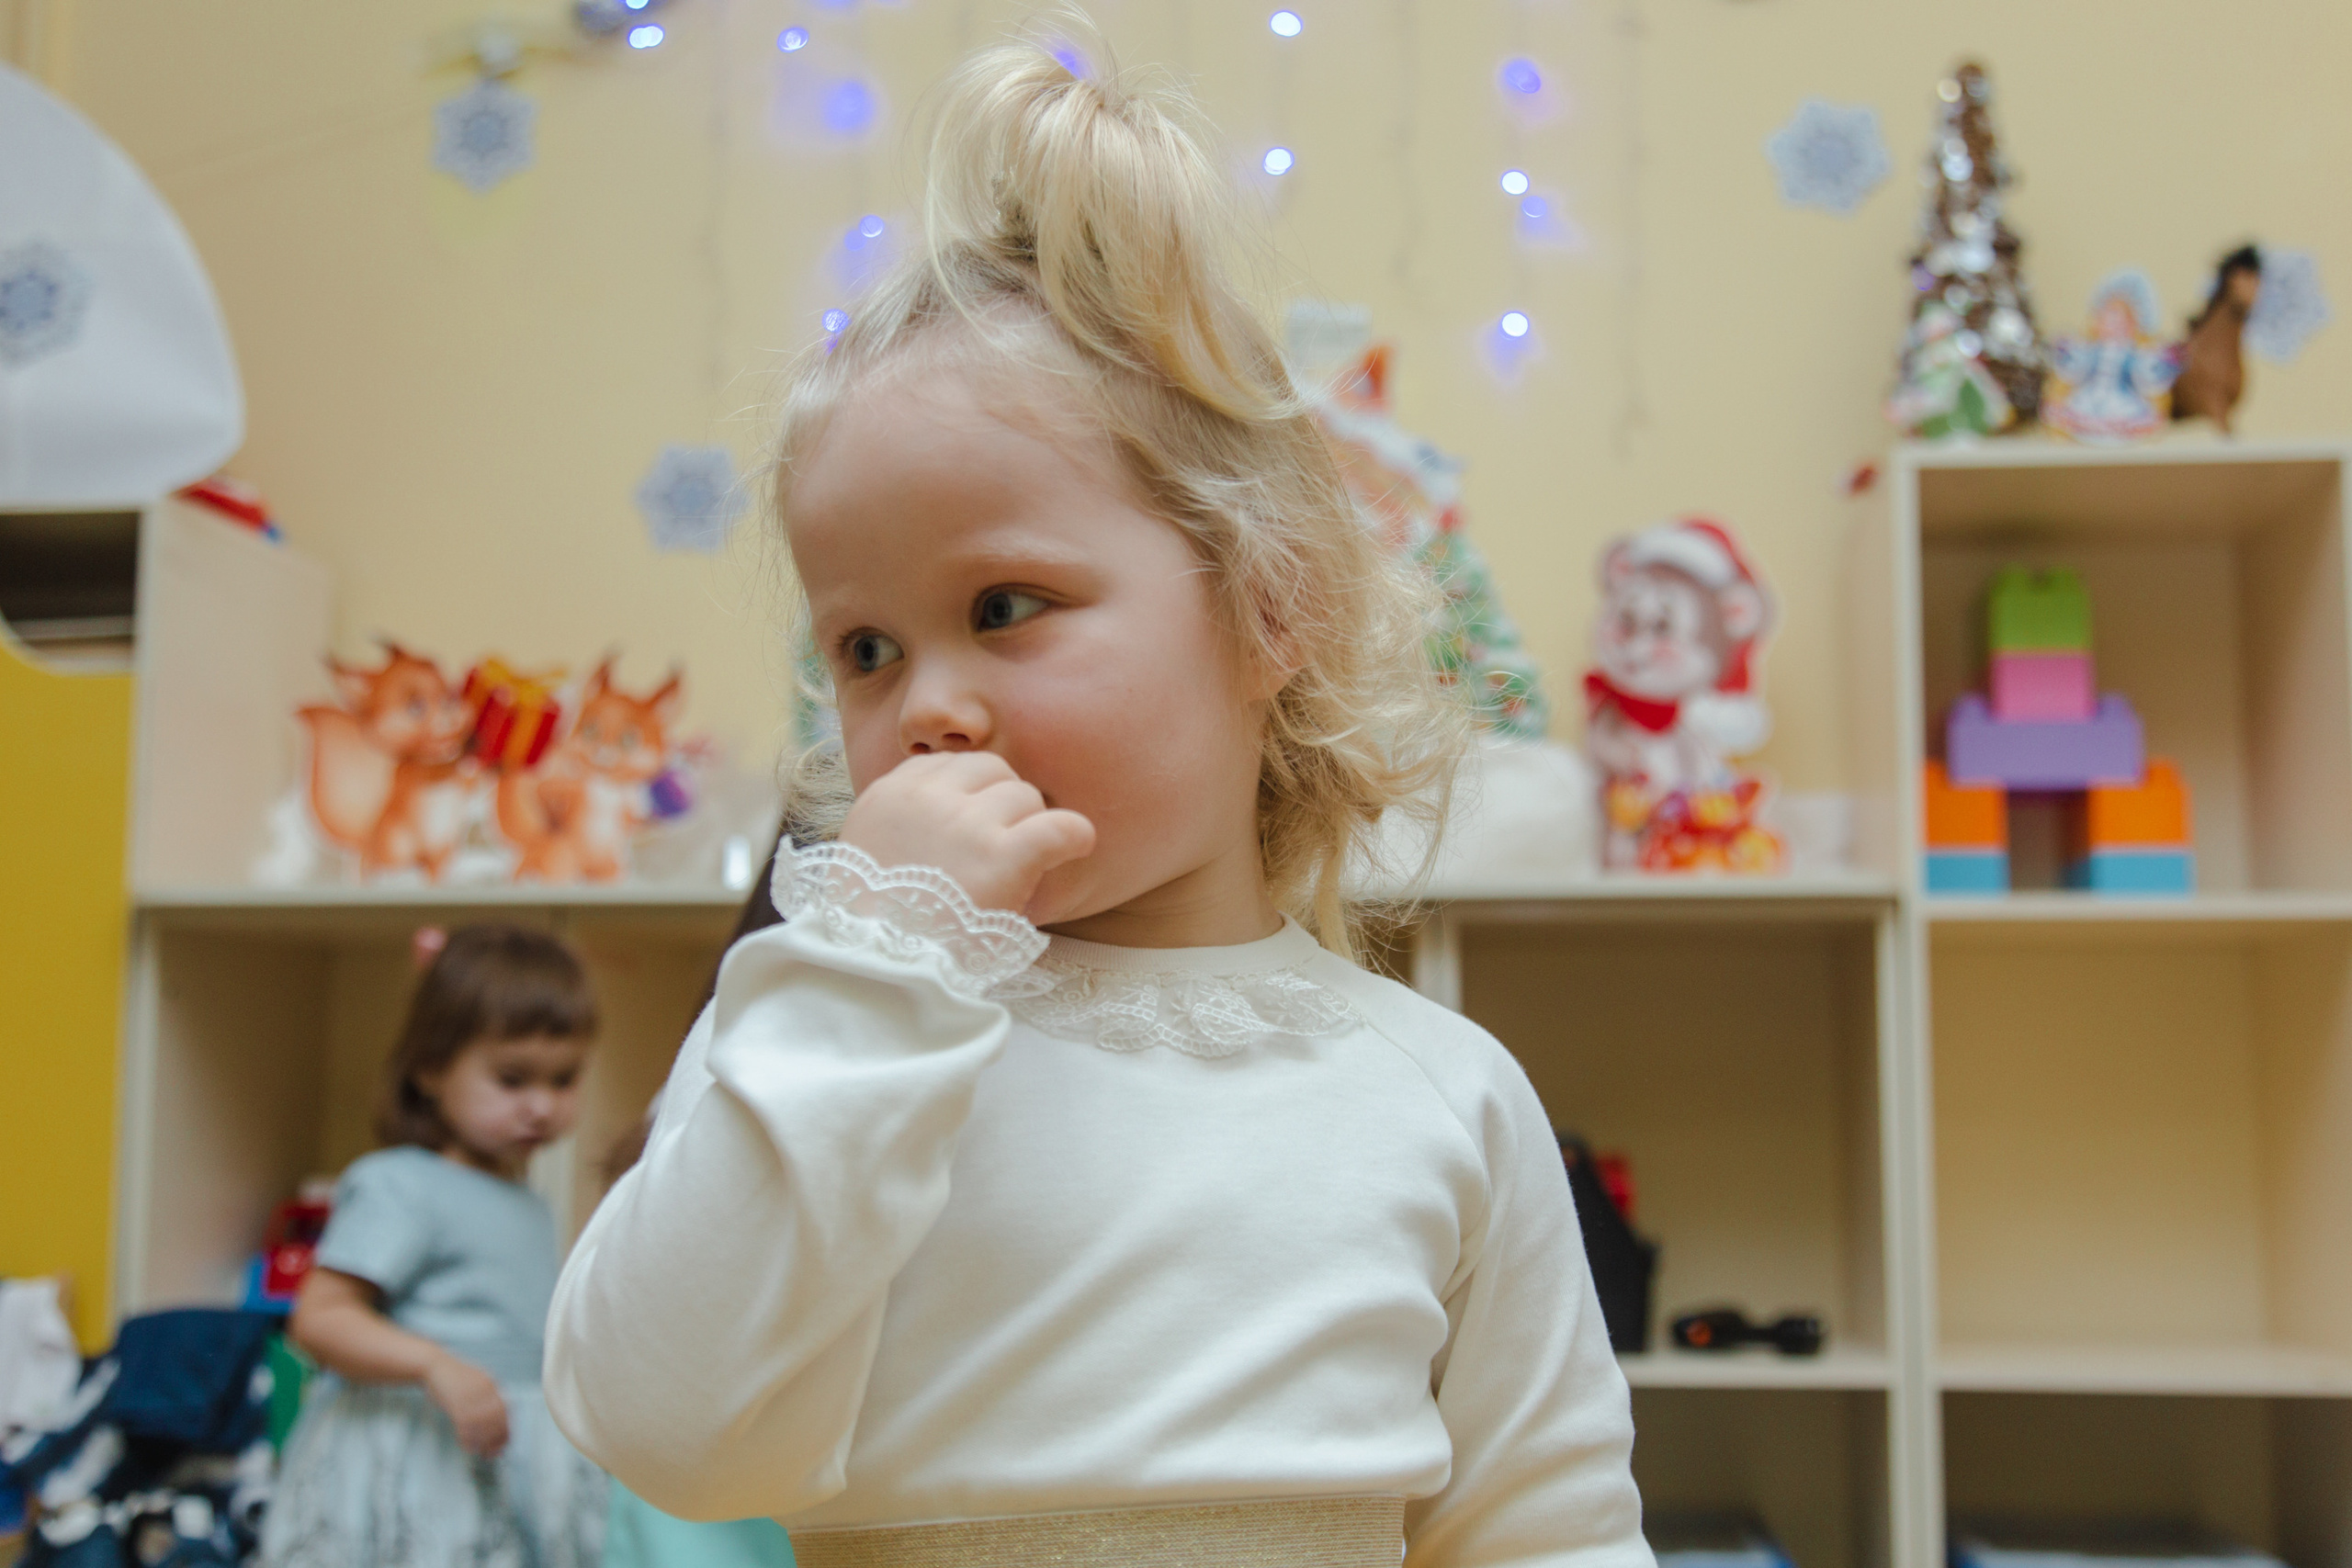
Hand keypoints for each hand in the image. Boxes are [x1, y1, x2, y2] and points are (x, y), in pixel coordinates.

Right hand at [424, 1353, 509, 1456]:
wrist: (433, 1365)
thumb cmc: (453, 1376)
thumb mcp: (477, 1380)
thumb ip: (487, 1395)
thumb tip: (496, 1417)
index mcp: (491, 1384)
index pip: (505, 1411)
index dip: (506, 1429)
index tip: (505, 1442)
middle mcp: (484, 1390)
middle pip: (496, 1419)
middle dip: (496, 1439)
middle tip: (493, 1452)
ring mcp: (470, 1396)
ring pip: (482, 1425)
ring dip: (482, 1442)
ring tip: (480, 1452)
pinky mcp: (455, 1403)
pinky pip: (465, 1425)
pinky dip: (467, 1439)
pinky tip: (467, 1446)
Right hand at [840, 752, 1094, 915]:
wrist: (878, 965)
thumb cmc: (875, 921)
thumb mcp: (870, 849)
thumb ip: (905, 818)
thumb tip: (955, 805)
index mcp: (892, 794)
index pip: (949, 763)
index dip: (971, 789)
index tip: (976, 818)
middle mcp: (929, 798)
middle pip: (991, 769)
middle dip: (1002, 799)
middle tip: (1002, 841)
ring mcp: (967, 823)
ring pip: (1025, 795)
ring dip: (1030, 824)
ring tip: (1022, 863)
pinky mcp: (1002, 855)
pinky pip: (1058, 826)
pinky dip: (1074, 834)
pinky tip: (1077, 846)